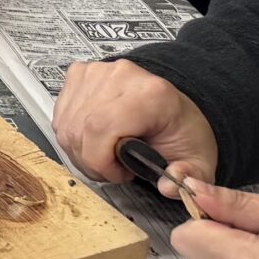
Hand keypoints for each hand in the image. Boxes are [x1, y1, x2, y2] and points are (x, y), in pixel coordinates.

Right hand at [54, 59, 218, 186]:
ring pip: (66, 125)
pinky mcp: (79, 74)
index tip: (120, 174)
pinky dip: (72, 135)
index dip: (100, 160)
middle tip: (113, 169)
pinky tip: (94, 139)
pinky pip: (60, 115)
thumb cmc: (179, 130)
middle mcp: (119, 76)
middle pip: (79, 129)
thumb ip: (188, 176)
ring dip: (80, 150)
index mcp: (151, 94)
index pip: (100, 127)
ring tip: (105, 155)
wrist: (171, 105)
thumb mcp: (198, 159)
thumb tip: (169, 186)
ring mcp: (95, 72)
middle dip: (90, 161)